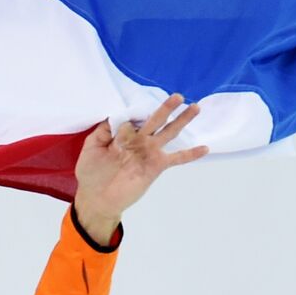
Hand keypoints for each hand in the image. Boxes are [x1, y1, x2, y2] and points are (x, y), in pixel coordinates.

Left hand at [73, 94, 208, 243]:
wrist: (97, 199)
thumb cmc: (91, 174)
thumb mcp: (91, 147)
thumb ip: (103, 131)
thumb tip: (117, 116)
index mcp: (124, 135)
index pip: (134, 116)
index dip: (134, 113)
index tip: (131, 115)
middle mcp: (139, 141)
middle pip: (156, 120)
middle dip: (166, 108)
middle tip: (178, 95)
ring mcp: (149, 153)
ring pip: (169, 133)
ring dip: (182, 120)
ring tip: (195, 107)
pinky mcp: (156, 166)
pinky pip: (176, 158)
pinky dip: (190, 154)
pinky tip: (205, 148)